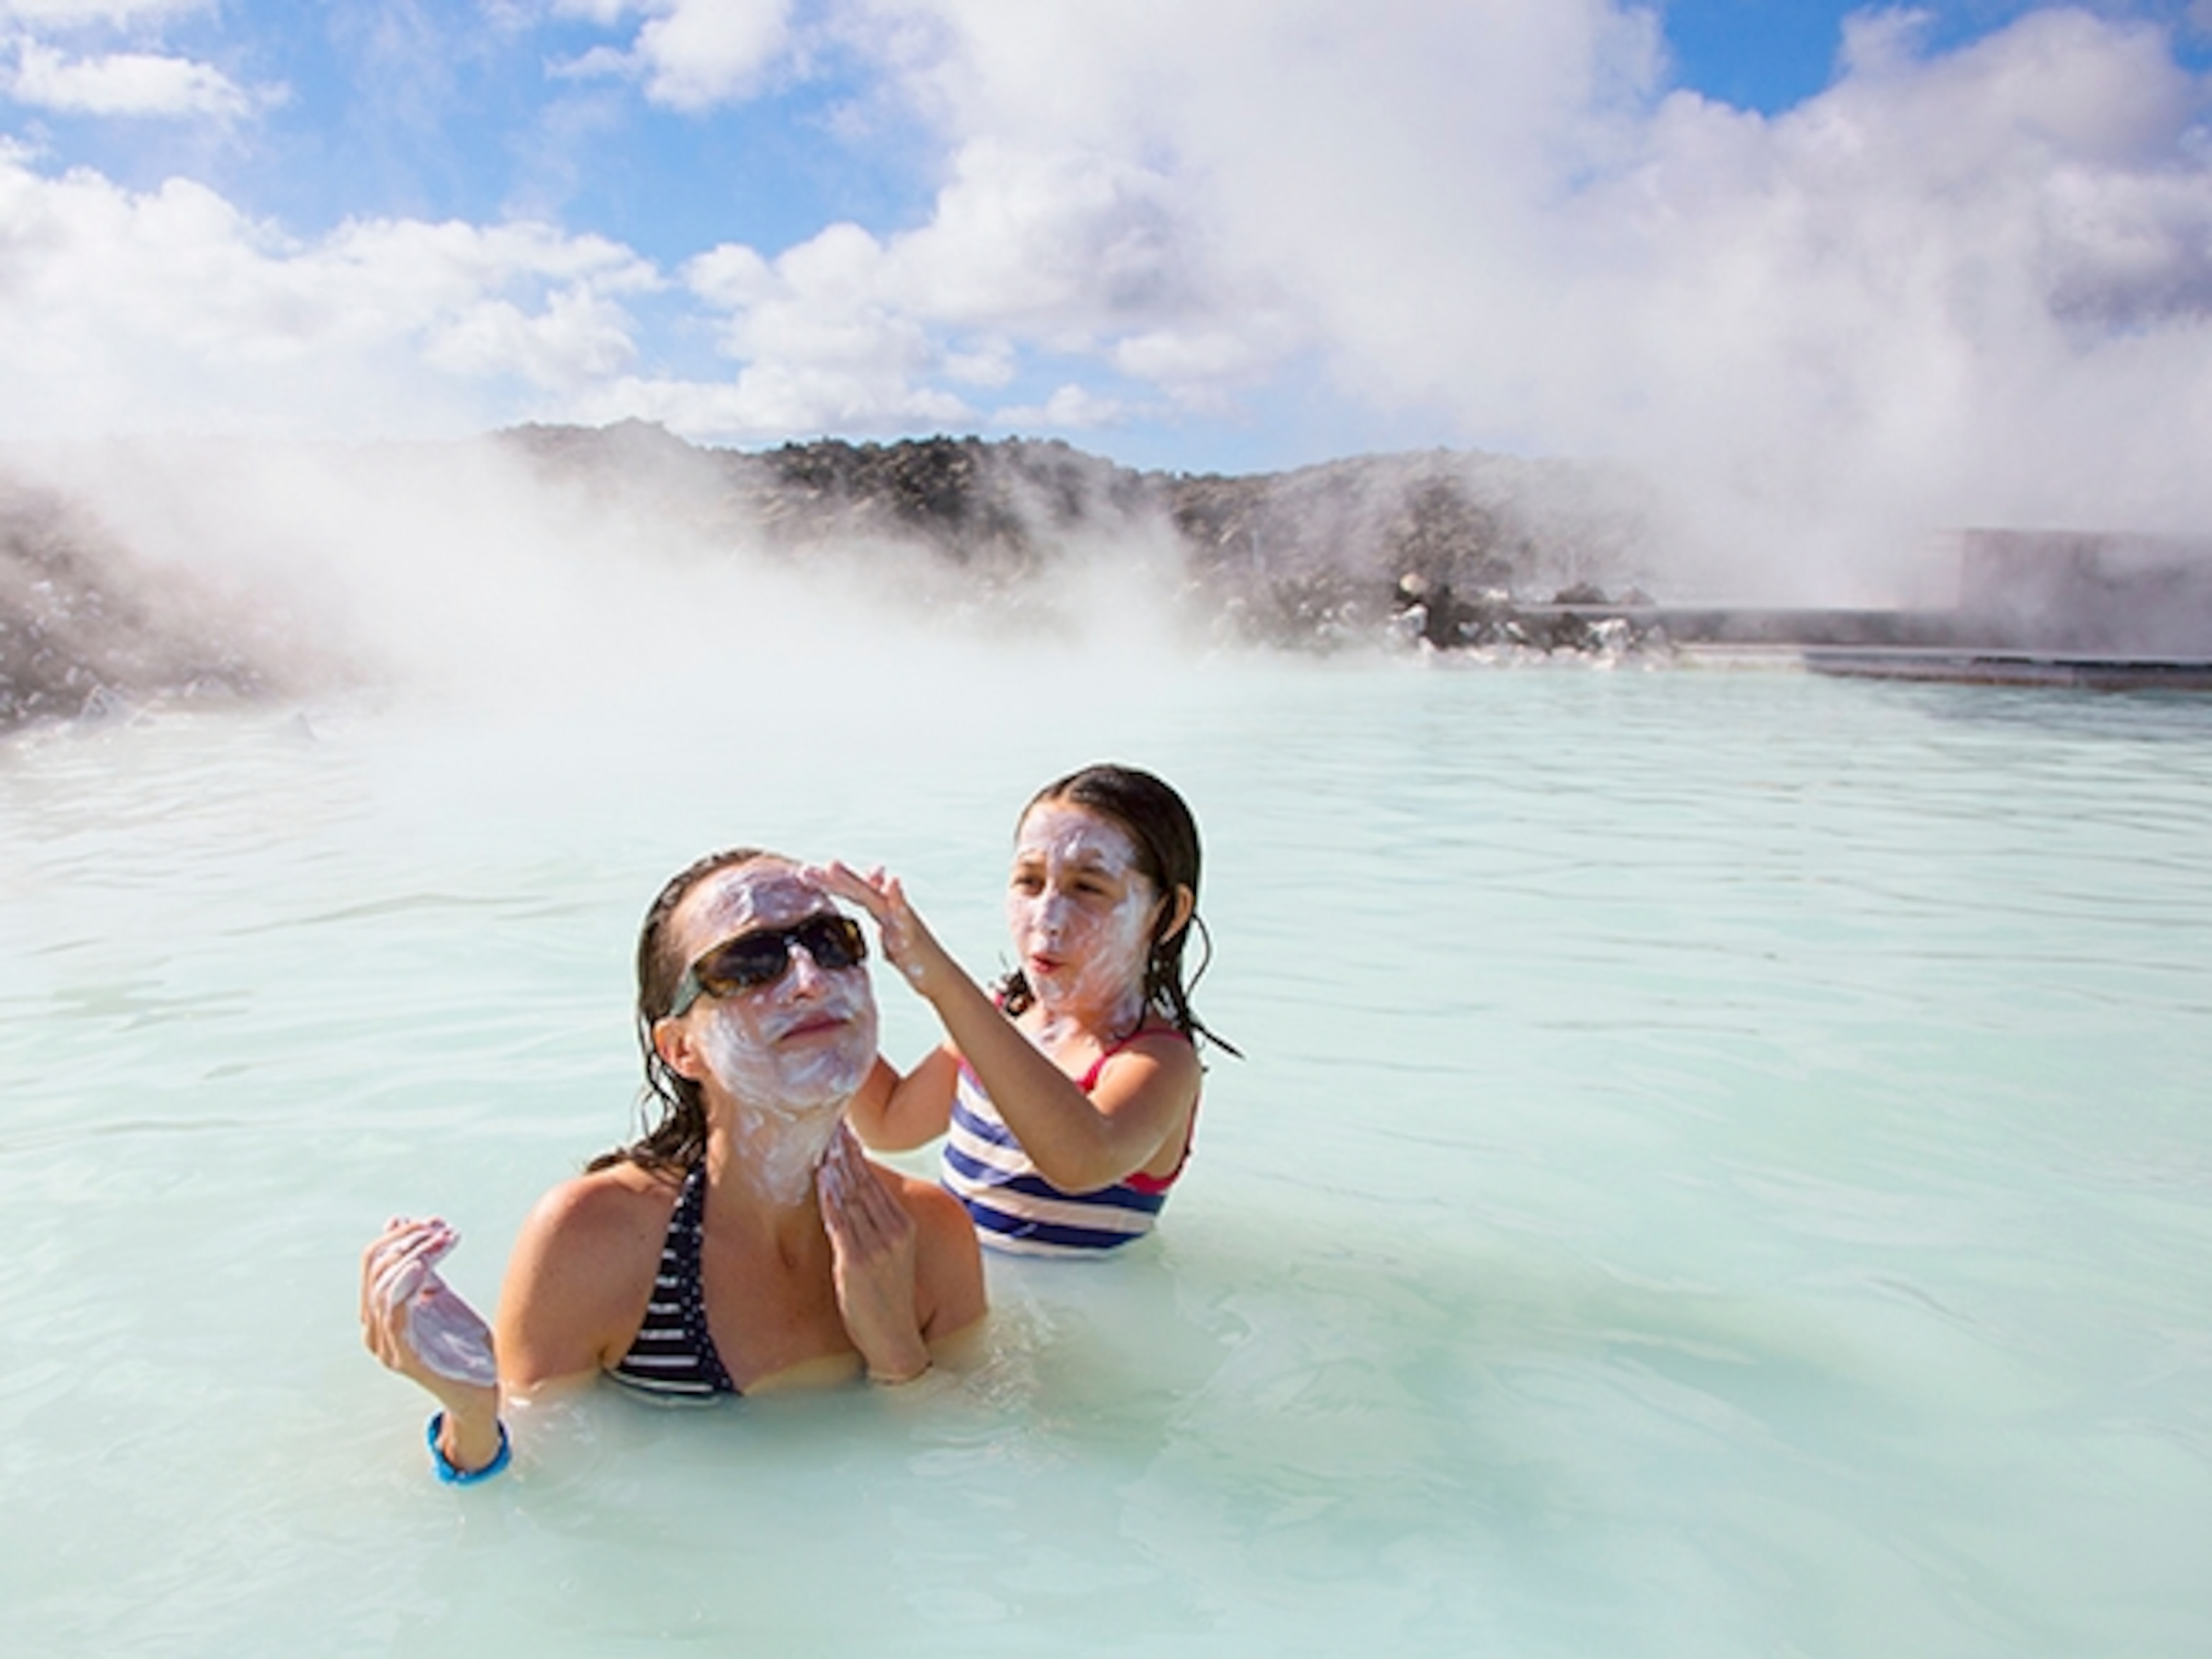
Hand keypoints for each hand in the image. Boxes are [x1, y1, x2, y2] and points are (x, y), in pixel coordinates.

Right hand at [361, 1217, 500, 1423]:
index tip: (438, 1222)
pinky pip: (394, 1315)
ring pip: (383, 1286)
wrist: (481, 1389)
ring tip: (444, 1239)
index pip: (373, 1262)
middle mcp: (374, 1331)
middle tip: (443, 1227)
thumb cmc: (461, 1344)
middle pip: (375, 1269)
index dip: (402, 1235)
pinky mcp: (405, 1358)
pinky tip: (422, 1264)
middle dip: (409, 1239)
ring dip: (416, 1254)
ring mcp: (387, 1346)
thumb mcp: (439, 1295)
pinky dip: (404, 1285)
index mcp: (378, 1314)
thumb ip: (421, 1265)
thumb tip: (396, 1221)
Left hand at [807, 862, 955, 999]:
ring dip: (853, 881)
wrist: (942, 977)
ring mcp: (902, 920)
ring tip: (832, 867)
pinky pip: (904, 915)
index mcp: (882, 910)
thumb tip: (873, 888)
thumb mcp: (891, 931)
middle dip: (833, 879)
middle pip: (859, 889)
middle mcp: (891, 909)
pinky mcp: (912, 934)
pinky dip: (898, 898)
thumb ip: (879, 910)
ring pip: (874, 897)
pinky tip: (892, 882)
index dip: (830, 882)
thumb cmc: (915, 955)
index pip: (852, 892)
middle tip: (805, 870)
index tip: (803, 874)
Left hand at [815, 1128, 929, 1382]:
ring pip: (851, 1195)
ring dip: (834, 1166)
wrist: (895, 1340)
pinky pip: (840, 1220)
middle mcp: (894, 1231)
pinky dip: (829, 1195)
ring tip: (821, 1140)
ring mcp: (876, 1245)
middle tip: (828, 1123)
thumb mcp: (890, 1257)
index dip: (856, 1154)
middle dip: (844, 1151)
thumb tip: (852, 1198)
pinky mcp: (857, 1261)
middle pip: (863, 1182)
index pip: (874, 1181)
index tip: (843, 1130)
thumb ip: (877, 1227)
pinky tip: (821, 1176)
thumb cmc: (887, 1300)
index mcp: (903, 1226)